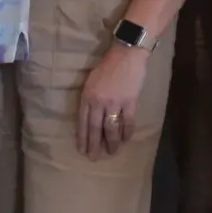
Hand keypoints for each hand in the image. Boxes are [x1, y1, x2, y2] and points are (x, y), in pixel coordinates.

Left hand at [75, 44, 150, 159]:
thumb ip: (89, 98)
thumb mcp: (90, 81)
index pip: (82, 121)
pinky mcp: (129, 102)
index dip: (82, 137)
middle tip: (93, 157)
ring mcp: (114, 102)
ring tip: (111, 152)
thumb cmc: (107, 66)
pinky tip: (125, 140)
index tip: (82, 149)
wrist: (126, 54)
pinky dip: (126, 133)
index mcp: (87, 96)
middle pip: (95, 128)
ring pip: (111, 128)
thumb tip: (89, 116)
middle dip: (94, 144)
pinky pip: (127, 122)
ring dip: (111, 142)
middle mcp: (98, 101)